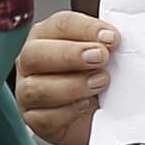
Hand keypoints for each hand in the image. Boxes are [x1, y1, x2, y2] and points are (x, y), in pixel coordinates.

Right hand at [16, 9, 116, 144]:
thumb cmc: (96, 79)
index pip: (60, 24)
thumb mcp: (103, 57)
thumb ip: (106, 45)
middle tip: (101, 58)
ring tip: (100, 83)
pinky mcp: (34, 120)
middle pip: (36, 53)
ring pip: (36, 88)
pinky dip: (68, 112)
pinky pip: (44, 117)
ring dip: (72, 85)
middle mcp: (31, 62)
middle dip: (71, 54)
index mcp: (47, 36)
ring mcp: (27, 92)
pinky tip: (86, 105)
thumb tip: (117, 40)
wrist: (95, 117)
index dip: (86, 29)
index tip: (111, 38)